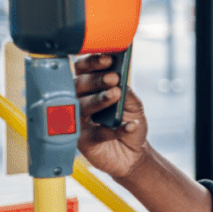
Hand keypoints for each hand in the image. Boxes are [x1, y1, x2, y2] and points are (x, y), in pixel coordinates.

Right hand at [74, 53, 148, 178]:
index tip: (107, 59)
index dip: (93, 62)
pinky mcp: (83, 141)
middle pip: (79, 85)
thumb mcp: (134, 104)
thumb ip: (126, 92)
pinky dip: (115, 130)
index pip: (84, 69)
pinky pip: (97, 133)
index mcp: (90, 87)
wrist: (133, 152)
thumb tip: (119, 79)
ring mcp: (79, 121)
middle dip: (95, 80)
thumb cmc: (128, 121)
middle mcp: (80, 101)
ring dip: (99, 100)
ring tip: (116, 94)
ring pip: (81, 107)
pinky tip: (130, 126)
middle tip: (113, 78)